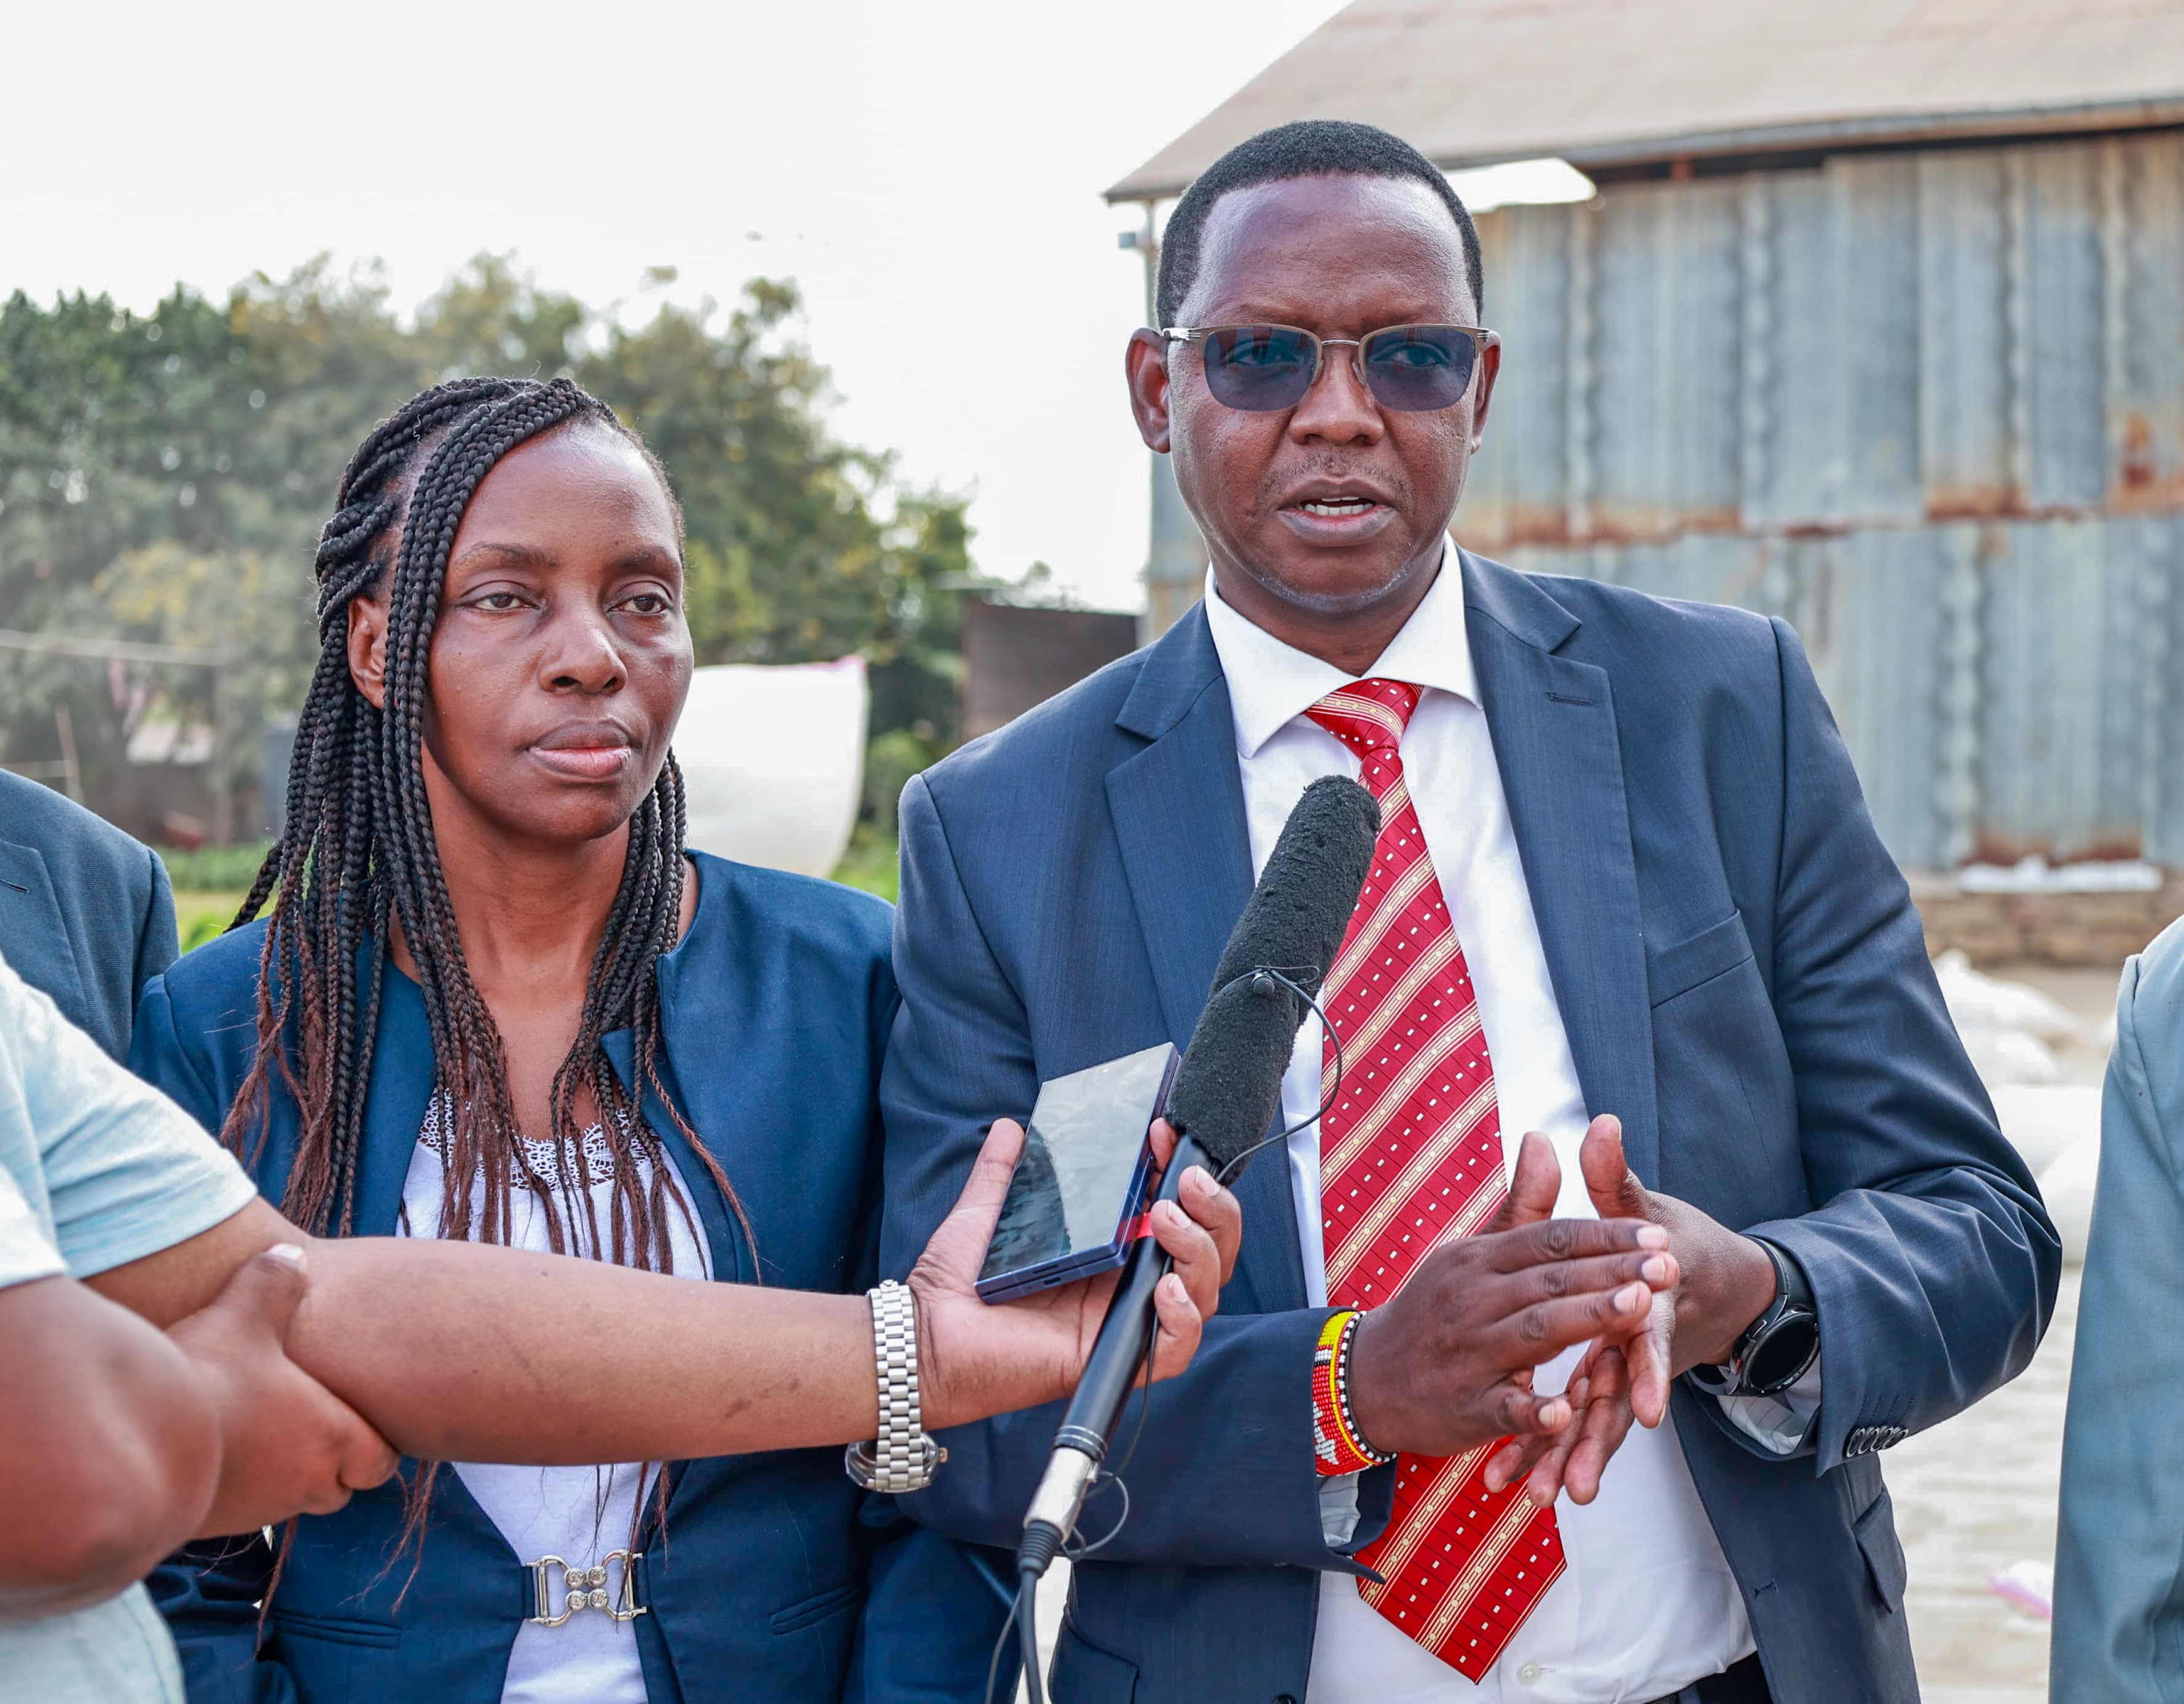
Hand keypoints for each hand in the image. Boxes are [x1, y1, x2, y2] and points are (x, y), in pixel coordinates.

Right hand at [167, 1244, 399, 1535]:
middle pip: (337, 1487)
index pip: (380, 1462)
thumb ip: (274, 1283)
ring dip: (275, 1472)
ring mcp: (253, 1512)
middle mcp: (301, 1486)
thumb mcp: (245, 1314)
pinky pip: (235, 1509)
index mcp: (331, 1439)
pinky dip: (232, 1484)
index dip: (370, 1441)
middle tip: (299, 1419)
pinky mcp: (208, 1526)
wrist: (130, 1447)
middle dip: (325, 1461)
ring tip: (248, 1426)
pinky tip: (209, 1447)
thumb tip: (289, 1254)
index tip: (350, 1417)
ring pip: (284, 1499)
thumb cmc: (206, 1378)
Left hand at [909, 1118, 1241, 1429]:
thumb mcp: (986, 1212)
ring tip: (1164, 1218)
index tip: (1163, 1132)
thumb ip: (1004, 1171)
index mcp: (1112, 1247)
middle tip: (1185, 1179)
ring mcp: (1125, 1320)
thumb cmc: (955, 1281)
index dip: (1182, 1171)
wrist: (925, 1332)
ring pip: (1203, 1292)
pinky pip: (1175, 1348)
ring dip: (1198, 1250)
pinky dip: (1183, 1317)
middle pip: (1208, 1251)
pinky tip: (1163, 1287)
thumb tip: (1012, 1127)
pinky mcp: (1113, 1358)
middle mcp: (1128, 1283)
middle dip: (1213, 1210)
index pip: (1176, 1209)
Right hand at [1343, 1132, 1675, 1459]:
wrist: (1367, 1375)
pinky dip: (1533, 1409)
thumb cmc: (1435, 1309)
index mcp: (1478, 1259)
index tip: (1655, 1236)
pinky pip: (1503, 1406)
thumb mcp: (1472, 1253)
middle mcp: (1473, 1299)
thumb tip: (1543, 1137)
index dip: (1605, 1238)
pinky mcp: (1465, 1406)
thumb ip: (1520, 1206)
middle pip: (1551, 1281)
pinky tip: (1566, 1411)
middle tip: (1669, 1266)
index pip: (1550, 1240)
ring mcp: (1468, 1353)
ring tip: (1638, 1309)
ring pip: (1534, 1332)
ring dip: (1587, 1320)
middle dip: (1613, 1272)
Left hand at [1484, 1116, 1776, 1503]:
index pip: (1653, 1339)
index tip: (1644, 1410)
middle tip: (1575, 1487)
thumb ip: (1618, 1178)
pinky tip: (1523, 1488)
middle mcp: (1639, 1347)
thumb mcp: (1650, 1211)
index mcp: (1651, 1304)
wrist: (1711, 1285)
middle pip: (1620, 1400)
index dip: (1651, 1371)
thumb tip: (1601, 1124)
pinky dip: (1551, 1453)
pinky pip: (1576, 1425)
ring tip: (1544, 1501)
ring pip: (1596, 1423)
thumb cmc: (1677, 1244)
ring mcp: (1624, 1373)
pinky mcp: (1607, 1388)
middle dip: (1598, 1443)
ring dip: (1571, 1460)